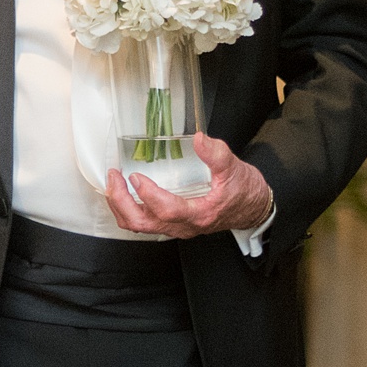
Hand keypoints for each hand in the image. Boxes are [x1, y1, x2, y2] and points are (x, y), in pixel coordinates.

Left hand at [103, 135, 272, 241]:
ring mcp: (177, 227)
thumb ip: (216, 154)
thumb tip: (199, 138)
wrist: (252, 208)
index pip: (167, 210)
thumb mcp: (234, 168)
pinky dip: (128, 209)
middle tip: (115, 178)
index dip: (148, 195)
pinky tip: (125, 192)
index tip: (136, 176)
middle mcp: (184, 226)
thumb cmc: (244, 192)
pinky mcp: (173, 224)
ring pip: (139, 226)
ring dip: (121, 207)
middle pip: (143, 223)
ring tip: (114, 183)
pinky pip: (144, 222)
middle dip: (122, 202)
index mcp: (199, 214)